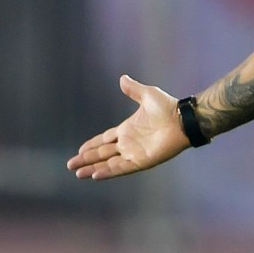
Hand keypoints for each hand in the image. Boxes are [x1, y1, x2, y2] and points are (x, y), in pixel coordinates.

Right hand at [66, 75, 190, 179]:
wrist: (183, 119)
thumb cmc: (168, 107)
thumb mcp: (147, 95)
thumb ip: (133, 89)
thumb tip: (122, 78)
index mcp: (128, 129)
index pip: (105, 139)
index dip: (92, 145)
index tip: (79, 149)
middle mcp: (129, 143)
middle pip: (103, 153)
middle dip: (86, 159)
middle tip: (70, 164)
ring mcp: (134, 153)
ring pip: (108, 163)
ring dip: (93, 168)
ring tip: (78, 173)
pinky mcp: (142, 161)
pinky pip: (121, 168)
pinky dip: (108, 172)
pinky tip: (95, 175)